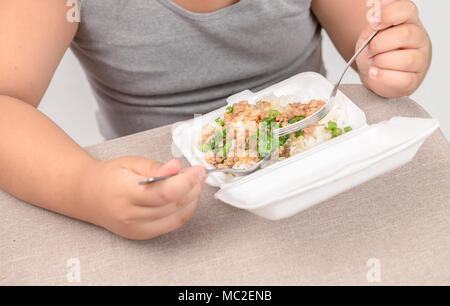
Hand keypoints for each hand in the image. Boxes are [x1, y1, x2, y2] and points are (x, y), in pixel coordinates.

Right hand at [78, 156, 206, 239]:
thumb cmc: (109, 176)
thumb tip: (176, 167)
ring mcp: (137, 229)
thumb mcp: (131, 163)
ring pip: (177, 217)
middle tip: (199, 173)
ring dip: (192, 199)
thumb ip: (155, 166)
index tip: (198, 170)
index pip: (164, 193)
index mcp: (125, 193)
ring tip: (195, 183)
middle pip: (173, 205)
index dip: (187, 182)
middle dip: (193, 188)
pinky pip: (172, 225)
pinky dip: (185, 211)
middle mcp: (130, 215)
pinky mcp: (143, 235)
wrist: (88, 195)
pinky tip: (187, 197)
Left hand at [356, 0, 431, 97]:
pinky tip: (375, 73)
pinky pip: (400, 79)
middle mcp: (418, 39)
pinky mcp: (413, 80)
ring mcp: (419, 60)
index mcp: (408, 21)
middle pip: (404, 35)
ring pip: (405, 59)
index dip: (388, 14)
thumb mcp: (370, 32)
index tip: (373, 22)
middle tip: (370, 50)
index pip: (406, 9)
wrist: (373, 73)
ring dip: (380, 62)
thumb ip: (375, 21)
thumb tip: (377, 8)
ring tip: (374, 63)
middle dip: (378, 44)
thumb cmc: (376, 51)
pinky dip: (382, 77)